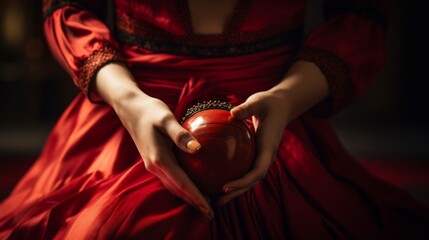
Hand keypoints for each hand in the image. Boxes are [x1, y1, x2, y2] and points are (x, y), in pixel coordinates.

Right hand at [95, 64, 213, 218]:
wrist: (131, 108)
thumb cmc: (150, 111)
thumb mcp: (166, 118)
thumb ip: (181, 135)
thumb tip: (198, 149)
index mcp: (159, 158)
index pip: (181, 183)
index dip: (195, 197)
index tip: (208, 207)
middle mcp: (155, 166)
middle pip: (177, 190)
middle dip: (194, 203)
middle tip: (210, 213)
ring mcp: (153, 165)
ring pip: (173, 187)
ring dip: (188, 197)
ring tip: (204, 204)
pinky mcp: (154, 161)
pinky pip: (170, 179)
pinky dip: (182, 188)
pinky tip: (192, 186)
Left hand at [217, 90, 290, 204]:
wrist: (281, 105)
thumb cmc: (268, 102)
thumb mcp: (259, 101)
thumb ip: (247, 108)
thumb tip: (232, 113)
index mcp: (268, 147)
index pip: (257, 171)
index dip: (243, 182)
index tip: (226, 186)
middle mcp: (266, 156)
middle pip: (252, 181)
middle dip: (237, 193)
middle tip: (217, 201)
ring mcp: (262, 157)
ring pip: (249, 179)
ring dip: (235, 190)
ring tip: (215, 198)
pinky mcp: (256, 155)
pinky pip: (245, 169)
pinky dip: (234, 178)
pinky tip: (216, 180)